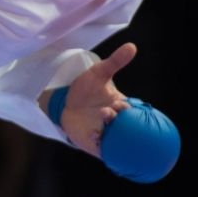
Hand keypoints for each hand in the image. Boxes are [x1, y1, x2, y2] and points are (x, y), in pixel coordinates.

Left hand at [57, 42, 138, 158]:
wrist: (63, 103)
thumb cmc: (85, 88)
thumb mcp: (99, 73)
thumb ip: (115, 61)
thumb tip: (132, 46)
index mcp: (123, 106)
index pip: (134, 112)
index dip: (128, 110)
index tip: (119, 104)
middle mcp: (119, 122)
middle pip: (127, 128)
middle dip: (120, 122)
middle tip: (107, 112)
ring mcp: (108, 134)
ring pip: (118, 141)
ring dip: (111, 135)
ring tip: (100, 126)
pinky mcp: (97, 145)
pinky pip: (105, 150)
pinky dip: (102, 146)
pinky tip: (95, 137)